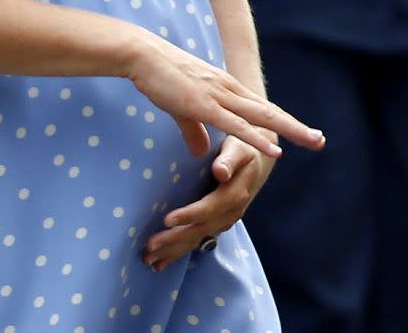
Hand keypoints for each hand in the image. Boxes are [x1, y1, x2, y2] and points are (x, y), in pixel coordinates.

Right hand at [130, 30, 324, 159]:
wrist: (143, 55)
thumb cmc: (160, 77)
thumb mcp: (180, 107)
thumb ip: (194, 130)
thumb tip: (202, 151)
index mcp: (225, 89)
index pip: (260, 107)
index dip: (283, 120)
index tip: (304, 132)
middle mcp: (228, 90)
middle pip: (269, 112)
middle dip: (296, 127)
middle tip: (320, 140)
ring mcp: (218, 96)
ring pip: (261, 117)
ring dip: (289, 130)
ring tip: (312, 142)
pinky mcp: (203, 105)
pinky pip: (236, 126)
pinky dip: (257, 139)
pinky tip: (274, 150)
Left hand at [142, 136, 274, 270]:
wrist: (259, 159)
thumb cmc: (243, 146)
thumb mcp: (239, 147)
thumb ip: (229, 159)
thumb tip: (220, 171)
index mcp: (235, 193)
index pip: (210, 208)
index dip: (189, 215)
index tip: (167, 220)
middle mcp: (230, 212)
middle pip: (200, 229)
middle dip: (174, 240)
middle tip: (149, 247)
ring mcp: (224, 220)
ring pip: (197, 239)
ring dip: (173, 251)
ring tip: (149, 260)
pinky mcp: (218, 223)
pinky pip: (198, 240)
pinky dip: (180, 251)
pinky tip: (163, 262)